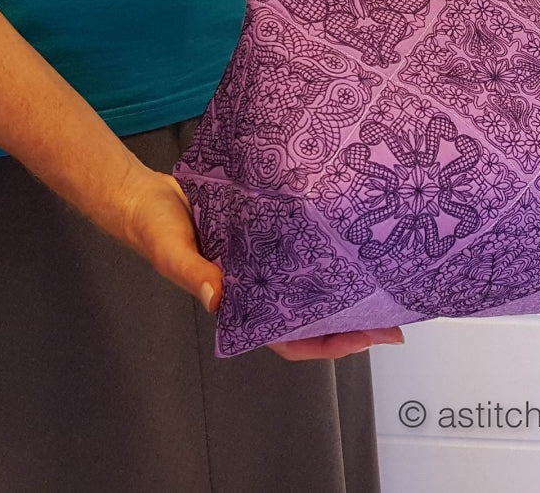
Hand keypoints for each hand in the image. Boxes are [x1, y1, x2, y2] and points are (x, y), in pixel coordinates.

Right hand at [111, 166, 406, 360]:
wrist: (147, 195)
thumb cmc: (154, 229)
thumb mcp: (171, 252)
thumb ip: (193, 273)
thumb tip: (218, 297)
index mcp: (238, 302)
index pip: (288, 337)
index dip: (326, 343)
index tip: (363, 338)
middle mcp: (257, 284)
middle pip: (311, 313)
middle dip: (351, 318)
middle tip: (392, 314)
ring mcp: (264, 258)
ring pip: (311, 280)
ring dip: (342, 282)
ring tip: (380, 276)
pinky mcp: (265, 230)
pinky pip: (300, 243)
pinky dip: (322, 245)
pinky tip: (345, 234)